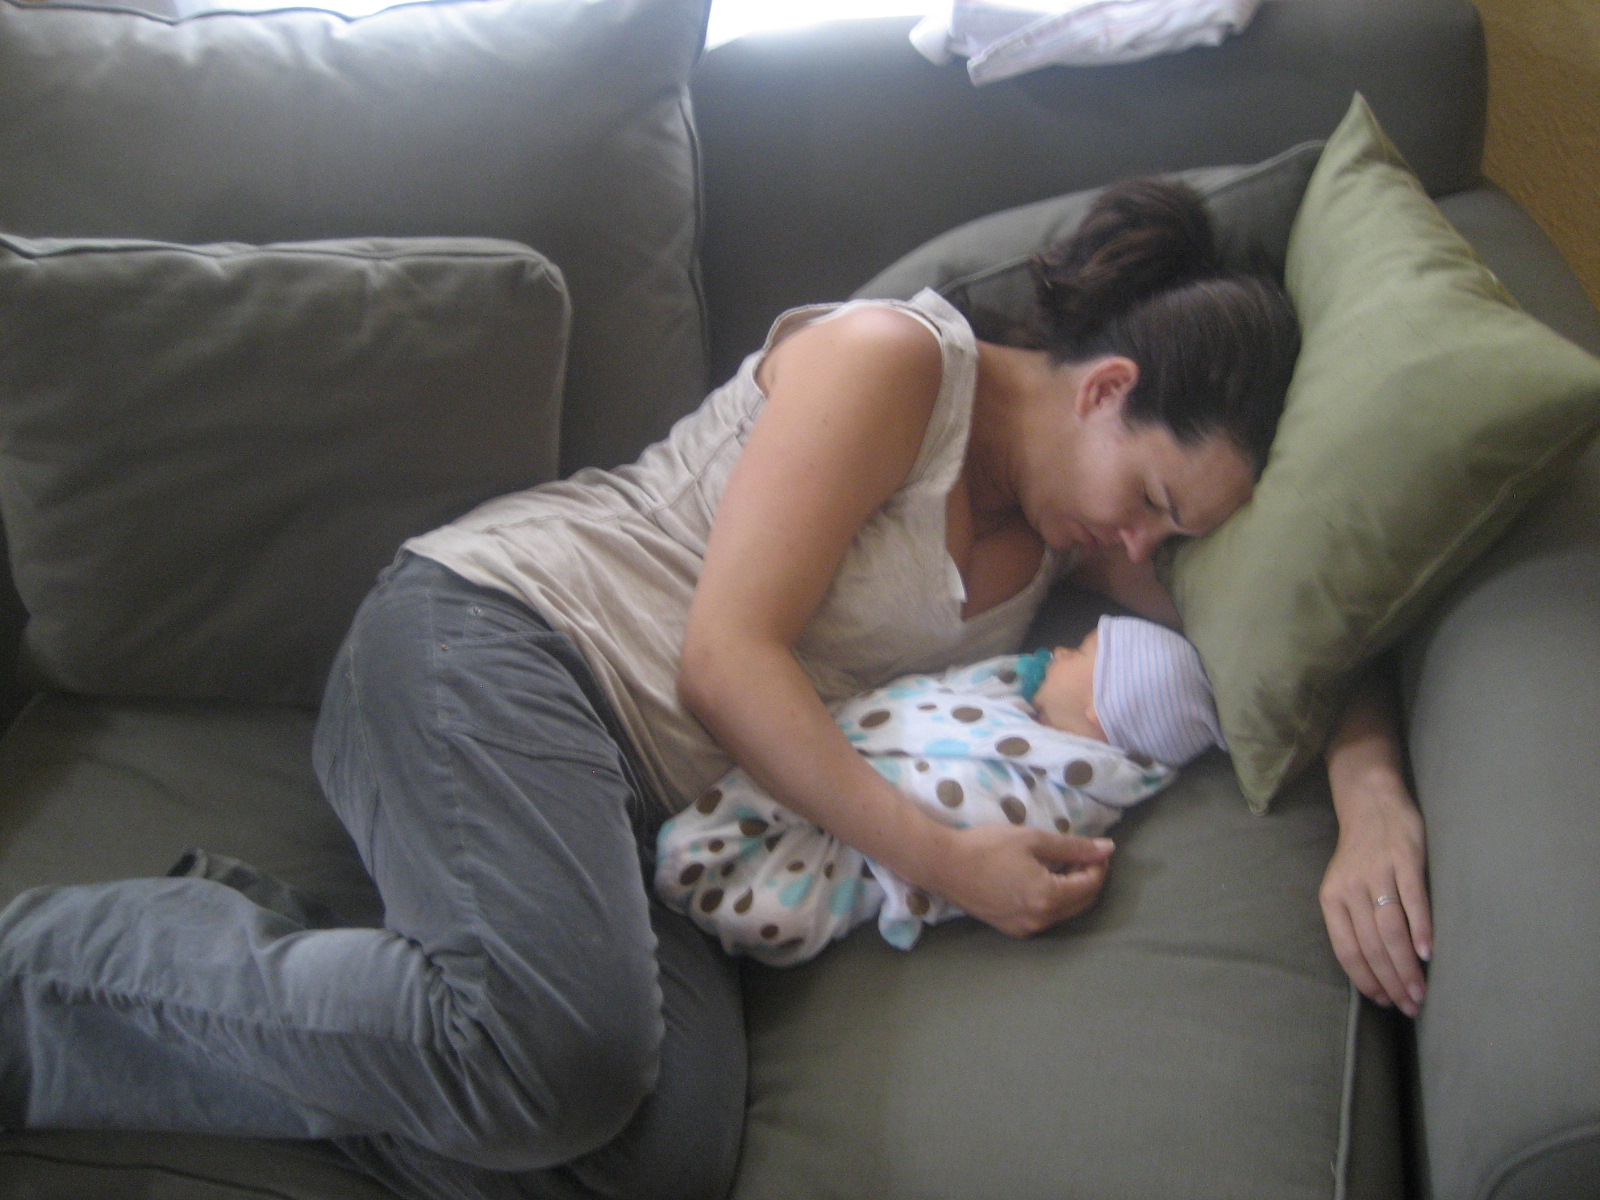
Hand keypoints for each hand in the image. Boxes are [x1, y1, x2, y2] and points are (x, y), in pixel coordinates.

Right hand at [929, 825, 1113, 937]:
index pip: (1091, 885)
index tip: (1097, 848)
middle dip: (1090, 879)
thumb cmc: (986, 846)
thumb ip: (1073, 846)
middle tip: (1085, 855)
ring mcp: (1025, 928)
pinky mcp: (1012, 929)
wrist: (942, 865)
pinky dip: (1054, 900)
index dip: (1099, 865)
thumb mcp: (1032, 839)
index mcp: (1048, 898)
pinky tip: (1045, 880)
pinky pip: (1045, 917)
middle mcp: (1040, 920)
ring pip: (1065, 912)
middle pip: (1083, 903)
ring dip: (1073, 891)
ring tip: (1066, 865)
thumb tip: (1107, 848)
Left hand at [1319, 770, 1431, 1017]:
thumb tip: (1375, 969)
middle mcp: (1350, 888)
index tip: (1386, 1002)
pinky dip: (1421, 929)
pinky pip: (1412, 900)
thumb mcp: (1345, 886)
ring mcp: (1378, 873)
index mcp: (1331, 898)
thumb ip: (1355, 921)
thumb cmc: (1361, 854)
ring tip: (1421, 992)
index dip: (1366, 980)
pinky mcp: (1405, 859)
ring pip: (1390, 930)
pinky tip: (1428, 953)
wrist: (1371, 801)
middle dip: (1392, 982)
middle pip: (1371, 946)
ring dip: (1407, 967)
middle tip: (1412, 1006)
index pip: (1346, 950)